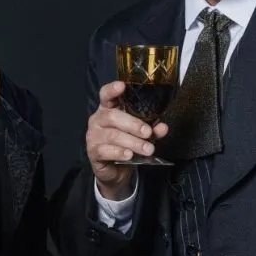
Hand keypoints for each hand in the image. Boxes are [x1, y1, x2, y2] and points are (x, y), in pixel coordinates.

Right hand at [86, 80, 167, 199]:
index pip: (106, 95)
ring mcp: (93, 136)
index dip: (112, 89)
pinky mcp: (93, 152)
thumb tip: (163, 127)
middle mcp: (98, 120)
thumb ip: (151, 129)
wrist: (115, 170)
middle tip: (148, 132)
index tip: (122, 86)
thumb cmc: (126, 145)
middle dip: (133, 124)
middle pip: (113, 116)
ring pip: (112, 135)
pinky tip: (129, 155)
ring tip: (147, 149)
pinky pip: (105, 150)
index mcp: (108, 109)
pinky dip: (119, 152)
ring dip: (132, 142)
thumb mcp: (140, 135)